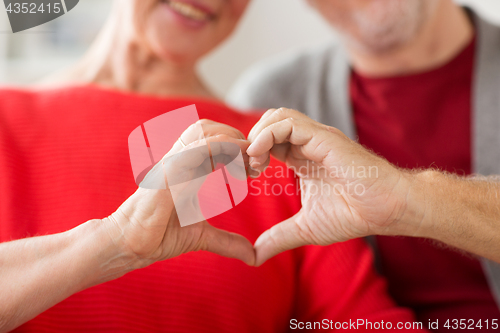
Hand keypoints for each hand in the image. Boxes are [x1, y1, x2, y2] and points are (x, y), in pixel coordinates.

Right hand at [105, 120, 255, 267]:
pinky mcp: (169, 170)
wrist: (130, 244)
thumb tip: (252, 256)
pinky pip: (196, 147)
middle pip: (211, 127)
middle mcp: (181, 160)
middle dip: (238, 138)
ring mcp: (173, 162)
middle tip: (256, 162)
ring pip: (204, 129)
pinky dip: (221, 147)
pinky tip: (238, 160)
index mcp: (188, 169)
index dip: (240, 150)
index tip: (256, 170)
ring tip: (248, 161)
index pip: (216, 141)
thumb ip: (227, 242)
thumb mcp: (202, 237)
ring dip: (231, 139)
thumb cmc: (159, 235)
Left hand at [247, 108, 415, 265]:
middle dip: (250, 141)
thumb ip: (279, 237)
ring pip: (277, 116)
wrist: (388, 210)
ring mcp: (317, 137)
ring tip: (255, 162)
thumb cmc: (354, 214)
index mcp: (302, 157)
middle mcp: (308, 143)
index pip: (268, 141)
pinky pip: (288, 123)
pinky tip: (260, 156)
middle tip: (248, 168)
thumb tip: (255, 256)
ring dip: (257, 135)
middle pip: (269, 122)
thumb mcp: (306, 228)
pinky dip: (267, 134)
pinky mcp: (325, 137)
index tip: (246, 175)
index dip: (251, 153)